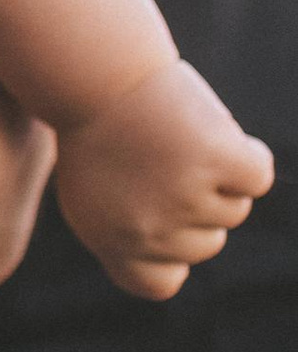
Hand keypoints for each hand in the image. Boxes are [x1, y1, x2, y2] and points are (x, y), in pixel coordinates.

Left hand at [55, 57, 274, 298]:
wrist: (94, 69)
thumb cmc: (94, 121)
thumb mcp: (94, 187)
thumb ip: (132, 227)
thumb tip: (179, 252)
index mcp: (111, 241)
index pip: (158, 282)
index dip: (169, 254)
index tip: (160, 216)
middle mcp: (149, 231)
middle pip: (208, 242)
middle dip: (196, 202)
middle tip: (164, 157)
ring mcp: (186, 197)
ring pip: (234, 209)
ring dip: (217, 173)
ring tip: (178, 136)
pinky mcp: (217, 160)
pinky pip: (257, 175)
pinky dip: (246, 152)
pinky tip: (211, 129)